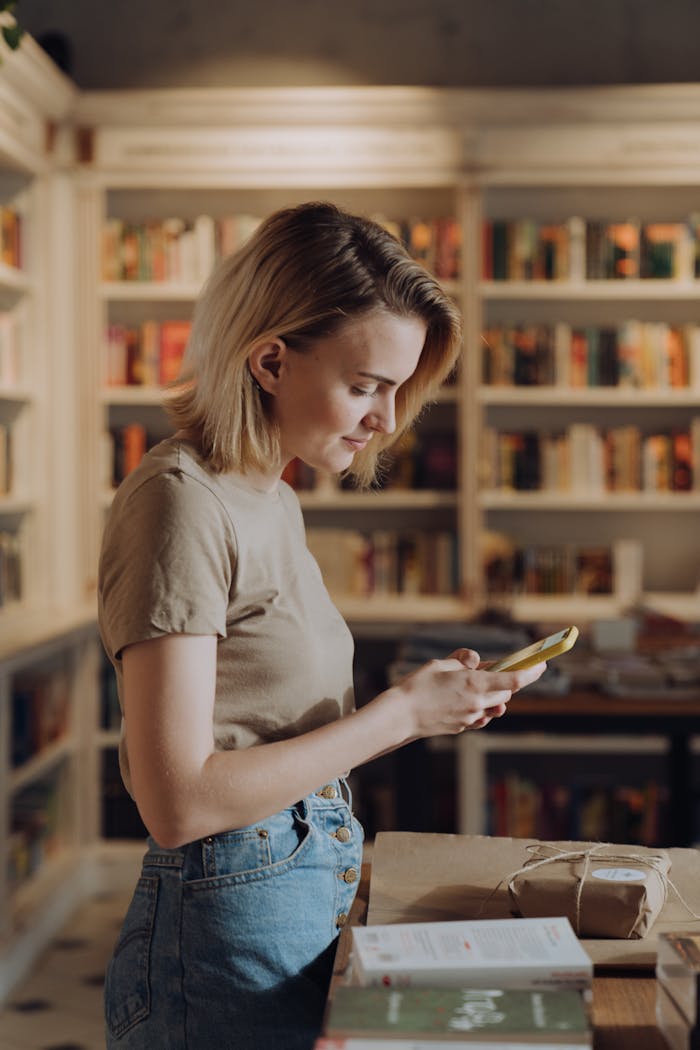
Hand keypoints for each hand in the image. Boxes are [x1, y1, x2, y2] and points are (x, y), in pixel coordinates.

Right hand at [389, 647, 546, 738]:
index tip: (542, 665)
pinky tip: (465, 701)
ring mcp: (471, 718)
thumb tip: (476, 660)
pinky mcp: (463, 727)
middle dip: (505, 682)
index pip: (514, 680)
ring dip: (492, 696)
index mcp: (474, 683)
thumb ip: (462, 661)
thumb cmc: (417, 687)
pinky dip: (480, 708)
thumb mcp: (439, 664)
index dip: (531, 672)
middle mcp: (477, 703)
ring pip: (494, 707)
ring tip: (473, 685)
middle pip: (506, 694)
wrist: (400, 716)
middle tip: (494, 670)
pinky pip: (481, 717)